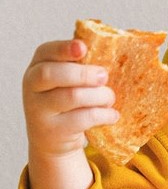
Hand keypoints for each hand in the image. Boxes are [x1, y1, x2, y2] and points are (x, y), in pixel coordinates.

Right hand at [23, 39, 117, 156]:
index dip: (64, 48)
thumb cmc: (68, 104)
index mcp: (37, 67)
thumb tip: (114, 47)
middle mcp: (32, 87)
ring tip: (109, 98)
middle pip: (52, 74)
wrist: (53, 141)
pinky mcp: (52, 131)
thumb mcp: (69, 82)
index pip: (45, 52)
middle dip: (83, 73)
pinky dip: (104, 115)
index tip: (83, 47)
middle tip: (104, 76)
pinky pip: (83, 118)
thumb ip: (82, 66)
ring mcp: (38, 111)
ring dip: (100, 96)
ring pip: (72, 96)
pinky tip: (112, 115)